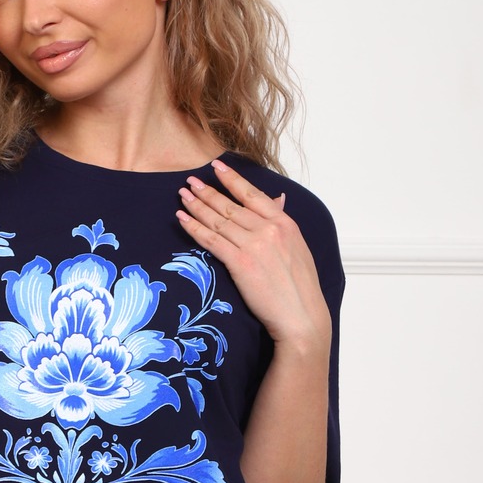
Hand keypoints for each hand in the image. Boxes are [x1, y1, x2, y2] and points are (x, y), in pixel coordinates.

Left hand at [176, 160, 331, 349]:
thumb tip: (278, 200)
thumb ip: (283, 222)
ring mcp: (253, 245)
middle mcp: (268, 229)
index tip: (217, 167)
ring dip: (197, 206)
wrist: (301, 315)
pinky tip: (182, 218)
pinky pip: (212, 240)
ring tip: (183, 195)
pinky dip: (194, 228)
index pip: (252, 194)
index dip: (232, 179)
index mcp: (284, 223)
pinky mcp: (240, 263)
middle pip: (230, 205)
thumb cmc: (300, 287)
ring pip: (218, 220)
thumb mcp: (298, 247)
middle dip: (207, 191)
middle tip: (190, 181)